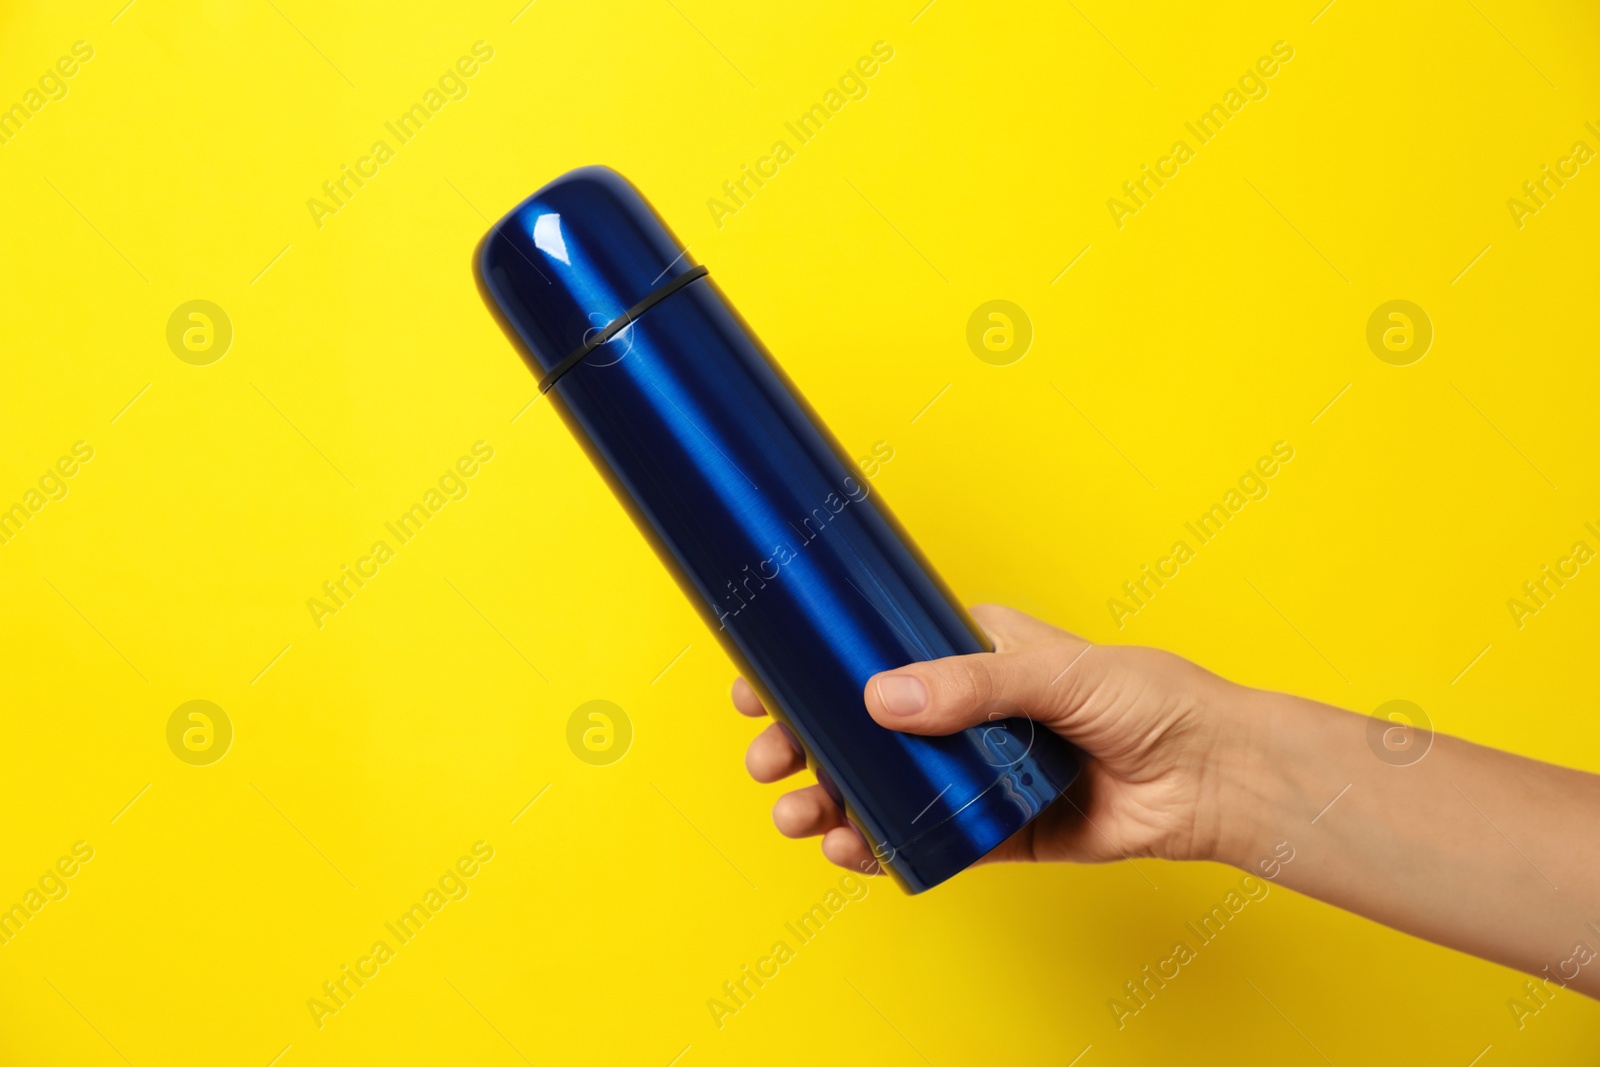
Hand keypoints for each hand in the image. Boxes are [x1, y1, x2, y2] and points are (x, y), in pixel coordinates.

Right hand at [733, 603, 1254, 874]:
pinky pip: (923, 840)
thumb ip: (972, 685)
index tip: (758, 684)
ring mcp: (971, 772)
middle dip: (803, 745)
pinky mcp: (992, 830)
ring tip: (796, 815)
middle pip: (861, 727)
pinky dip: (878, 847)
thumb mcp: (1055, 671)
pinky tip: (848, 850)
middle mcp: (961, 711)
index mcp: (969, 653)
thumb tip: (881, 697)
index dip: (811, 668)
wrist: (1211, 778)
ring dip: (828, 800)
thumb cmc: (1146, 698)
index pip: (873, 654)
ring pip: (880, 786)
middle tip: (768, 761)